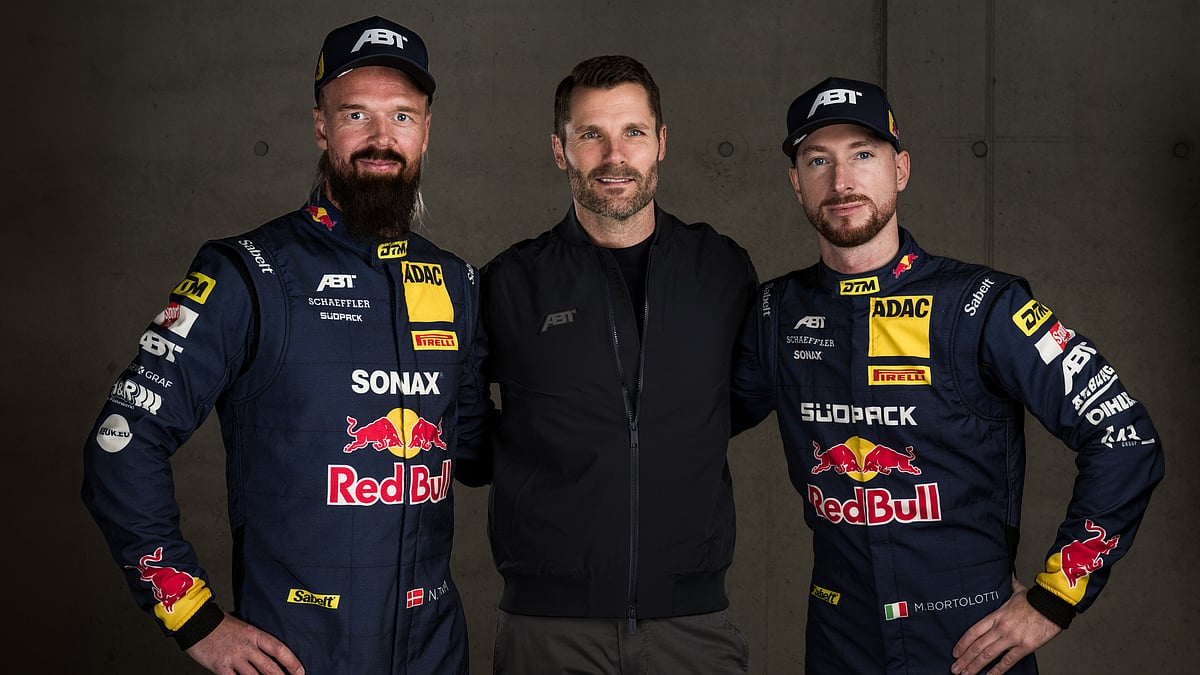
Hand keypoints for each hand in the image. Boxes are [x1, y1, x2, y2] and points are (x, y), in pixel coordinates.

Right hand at [185, 613, 303, 674]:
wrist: (196, 621)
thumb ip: (255, 639)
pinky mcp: (220, 668)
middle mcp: (247, 647)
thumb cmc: (219, 623)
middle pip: (270, 667)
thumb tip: (268, 650)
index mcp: (254, 634)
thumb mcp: (243, 626)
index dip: (292, 662)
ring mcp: (234, 658)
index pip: (279, 649)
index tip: (300, 671)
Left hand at [950, 577, 1061, 674]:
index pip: (974, 631)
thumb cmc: (1036, 599)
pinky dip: (997, 671)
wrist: (1054, 605)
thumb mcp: (1017, 590)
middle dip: (965, 659)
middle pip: (978, 646)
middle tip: (955, 668)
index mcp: (997, 615)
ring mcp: (1012, 638)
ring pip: (988, 655)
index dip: (962, 643)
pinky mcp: (1025, 647)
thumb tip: (1008, 576)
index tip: (955, 652)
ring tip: (965, 674)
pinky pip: (1008, 661)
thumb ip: (1009, 586)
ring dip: (975, 666)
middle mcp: (1001, 628)